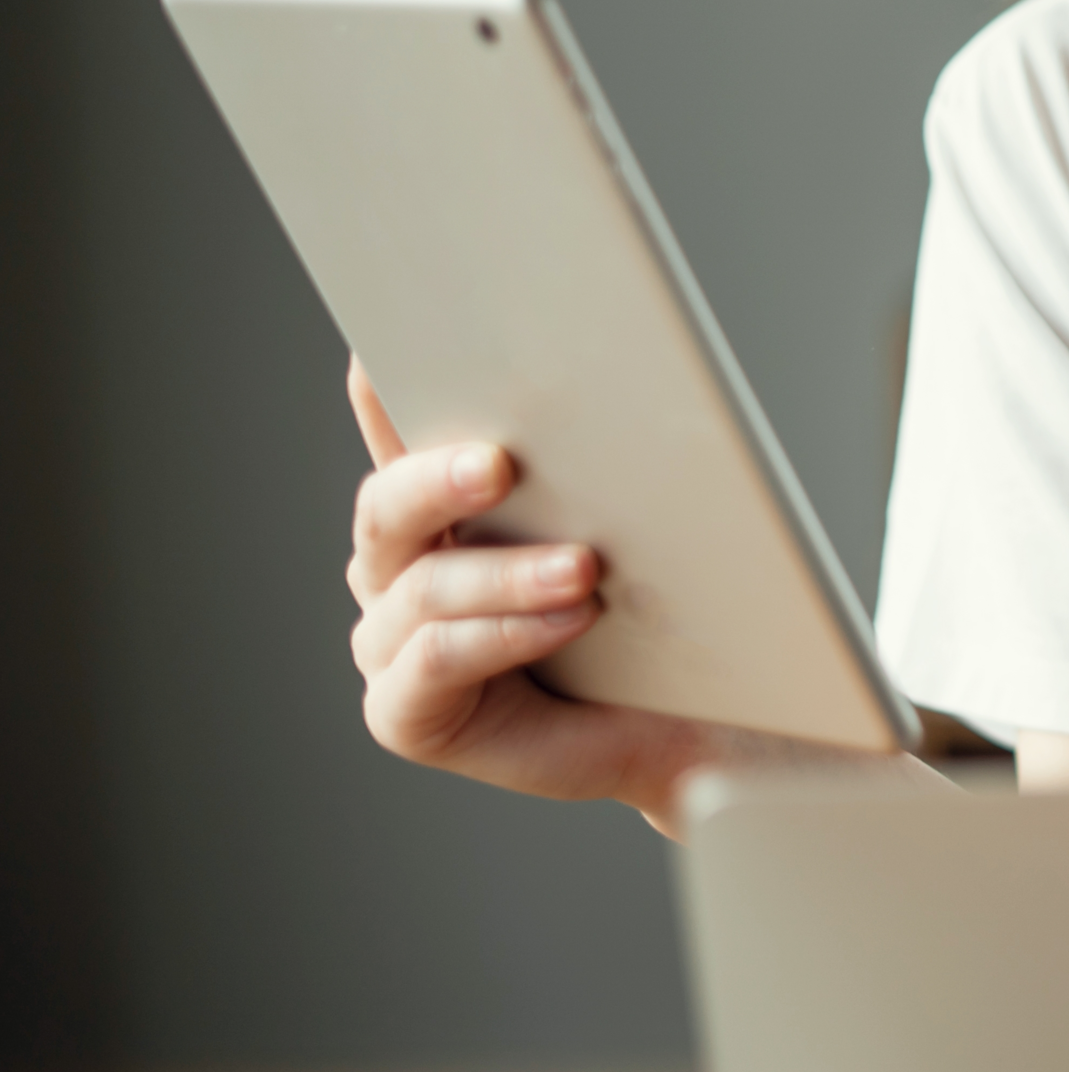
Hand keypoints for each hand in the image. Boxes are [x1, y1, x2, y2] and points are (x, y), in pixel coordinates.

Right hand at [343, 358, 744, 832]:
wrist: (683, 722)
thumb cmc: (651, 620)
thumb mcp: (633, 530)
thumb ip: (601, 472)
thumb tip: (632, 383)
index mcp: (437, 506)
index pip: (398, 435)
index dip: (381, 393)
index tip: (381, 348)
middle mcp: (396, 568)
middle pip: (388, 506)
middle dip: (438, 477)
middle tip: (500, 461)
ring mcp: (391, 642)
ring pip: (424, 587)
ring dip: (506, 574)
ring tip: (583, 568)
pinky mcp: (404, 710)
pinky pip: (436, 661)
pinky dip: (505, 634)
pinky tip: (571, 618)